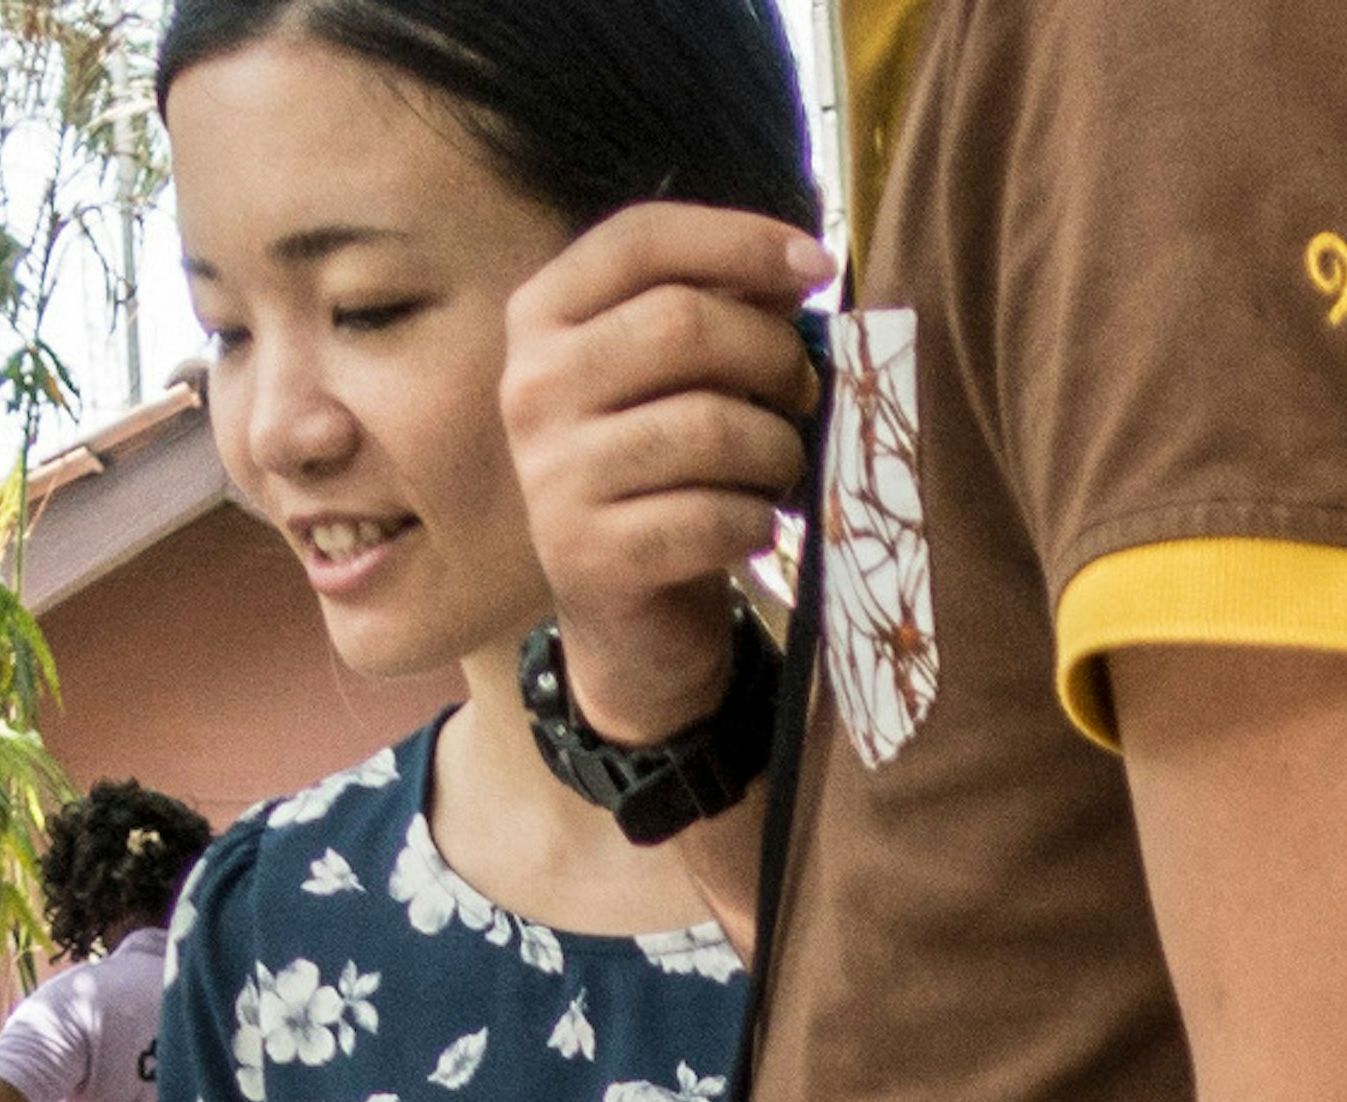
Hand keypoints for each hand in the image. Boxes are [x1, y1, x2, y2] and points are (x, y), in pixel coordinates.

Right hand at [500, 204, 831, 745]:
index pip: (640, 240)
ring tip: (781, 467)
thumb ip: (723, 304)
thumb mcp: (681, 373)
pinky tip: (756, 526)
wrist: (627, 616)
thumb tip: (798, 267)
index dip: (740, 239)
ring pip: (706, 425)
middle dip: (771, 353)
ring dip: (774, 448)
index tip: (817, 267)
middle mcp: (530, 390)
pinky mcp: (585, 557)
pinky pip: (706, 516)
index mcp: (542, 319)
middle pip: (680, 324)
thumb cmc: (664, 469)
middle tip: (804, 391)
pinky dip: (754, 521)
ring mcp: (549, 477)